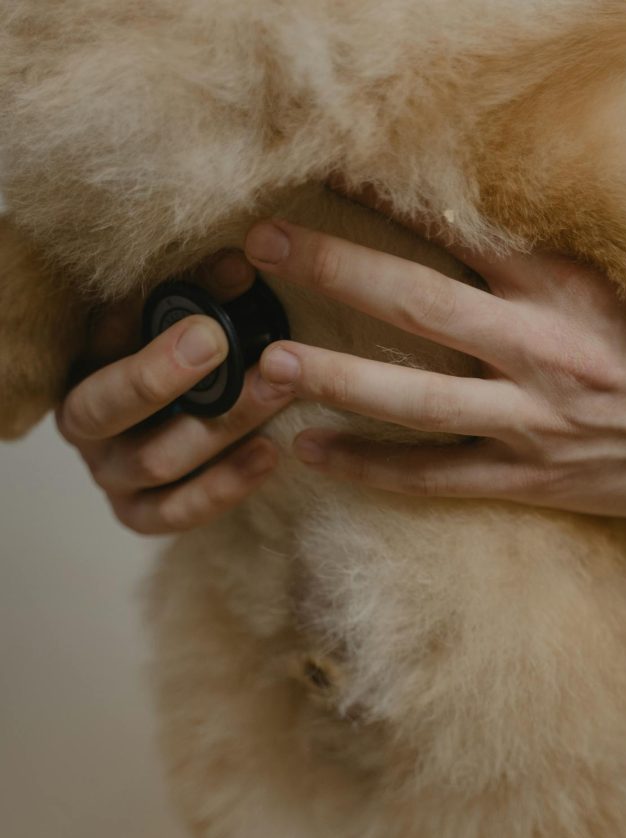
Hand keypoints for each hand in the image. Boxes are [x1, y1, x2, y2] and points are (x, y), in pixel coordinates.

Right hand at [56, 252, 290, 533]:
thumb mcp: (180, 326)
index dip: (142, 311)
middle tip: (219, 340)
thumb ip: (199, 297)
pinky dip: (225, 486)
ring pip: (155, 461)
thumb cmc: (184, 366)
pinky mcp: (144, 516)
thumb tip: (240, 264)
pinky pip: (179, 512)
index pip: (100, 338)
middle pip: (111, 407)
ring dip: (219, 424)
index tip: (201, 286)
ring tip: (276, 389)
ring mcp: (113, 478)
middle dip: (162, 374)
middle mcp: (87, 430)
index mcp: (81, 368)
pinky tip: (270, 452)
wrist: (180, 433)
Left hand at [245, 218, 625, 515]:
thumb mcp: (612, 290)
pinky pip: (436, 476)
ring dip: (337, 378)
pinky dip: (372, 467)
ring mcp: (531, 419)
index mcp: (562, 288)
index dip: (387, 198)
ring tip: (271, 364)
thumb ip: (538, 265)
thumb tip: (461, 230)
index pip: (460, 227)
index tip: (326, 171)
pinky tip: (313, 452)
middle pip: (418, 303)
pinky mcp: (528, 477)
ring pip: (416, 399)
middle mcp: (540, 348)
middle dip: (336, 268)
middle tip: (264, 242)